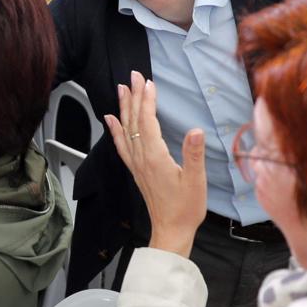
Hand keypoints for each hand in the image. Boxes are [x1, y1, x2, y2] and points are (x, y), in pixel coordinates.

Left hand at [104, 71, 206, 256]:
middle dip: (133, 96)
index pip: (148, 122)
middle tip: (133, 76)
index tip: (148, 82)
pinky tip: (111, 119)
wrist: (171, 231)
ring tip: (121, 89)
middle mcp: (141, 158)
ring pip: (126, 130)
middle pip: (134, 121)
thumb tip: (195, 130)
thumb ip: (194, 155)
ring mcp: (137, 164)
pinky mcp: (137, 169)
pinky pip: (122, 145)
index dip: (147, 100)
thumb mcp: (196, 181)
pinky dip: (115, 129)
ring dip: (124, 107)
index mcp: (155, 157)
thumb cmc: (185, 208)